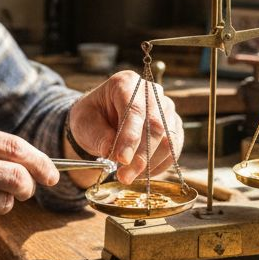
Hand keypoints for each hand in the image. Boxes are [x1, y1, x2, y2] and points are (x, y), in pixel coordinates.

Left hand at [66, 70, 184, 183]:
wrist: (102, 118)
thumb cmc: (92, 117)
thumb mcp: (85, 123)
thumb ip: (98, 136)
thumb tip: (112, 152)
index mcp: (126, 83)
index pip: (134, 110)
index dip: (130, 137)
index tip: (121, 160)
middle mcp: (152, 92)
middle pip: (156, 125)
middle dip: (141, 156)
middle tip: (124, 176)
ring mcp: (166, 108)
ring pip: (169, 139)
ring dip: (150, 163)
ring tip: (129, 175)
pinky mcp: (174, 125)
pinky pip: (174, 149)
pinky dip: (159, 165)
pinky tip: (142, 173)